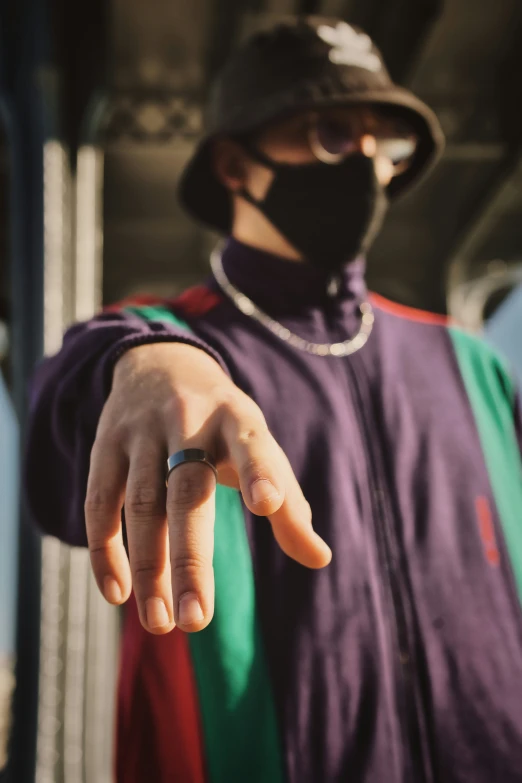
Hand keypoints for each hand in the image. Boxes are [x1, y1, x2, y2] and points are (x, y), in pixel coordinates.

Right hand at [85, 342, 330, 633]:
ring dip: (148, 566)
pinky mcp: (104, 446)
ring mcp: (141, 432)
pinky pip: (98, 502)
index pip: (251, 445)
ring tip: (160, 622)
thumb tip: (320, 559)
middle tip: (196, 621)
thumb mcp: (259, 446)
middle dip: (190, 558)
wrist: (160, 364)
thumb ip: (288, 503)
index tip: (267, 505)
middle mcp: (188, 420)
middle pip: (186, 492)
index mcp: (237, 419)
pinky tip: (117, 593)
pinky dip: (104, 549)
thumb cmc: (224, 423)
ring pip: (140, 504)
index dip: (259, 472)